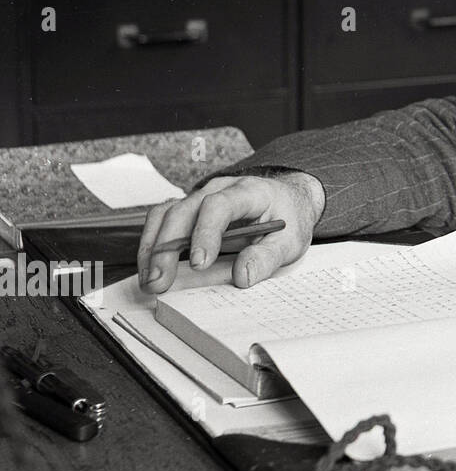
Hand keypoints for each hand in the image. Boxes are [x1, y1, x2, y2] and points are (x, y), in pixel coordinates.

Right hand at [137, 172, 325, 293]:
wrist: (288, 201)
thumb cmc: (288, 219)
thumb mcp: (291, 241)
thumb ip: (268, 258)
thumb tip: (242, 276)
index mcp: (249, 191)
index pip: (219, 205)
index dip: (205, 233)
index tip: (200, 263)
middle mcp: (219, 189)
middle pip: (184, 210)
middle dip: (167, 246)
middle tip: (160, 280)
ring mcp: (201, 197)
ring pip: (166, 213)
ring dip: (152, 247)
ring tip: (150, 280)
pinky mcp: (191, 210)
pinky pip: (163, 221)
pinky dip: (153, 245)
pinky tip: (150, 269)